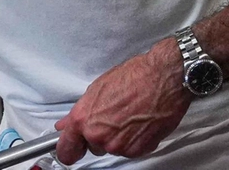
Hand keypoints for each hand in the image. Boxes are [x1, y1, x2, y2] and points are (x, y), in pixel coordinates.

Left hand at [53, 38, 190, 164]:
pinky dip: (134, 139)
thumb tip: (66, 124)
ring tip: (128, 115)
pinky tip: (139, 121)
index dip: (68, 150)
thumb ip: (81, 112)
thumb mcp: (97, 89)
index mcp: (84, 119)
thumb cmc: (133, 77)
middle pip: (92, 146)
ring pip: (112, 147)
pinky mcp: (138, 150)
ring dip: (118, 137)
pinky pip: (129, 149)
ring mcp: (119, 145)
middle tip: (112, 116)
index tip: (70, 150)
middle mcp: (99, 135)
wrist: (162, 78)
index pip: (66, 149)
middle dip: (99, 134)